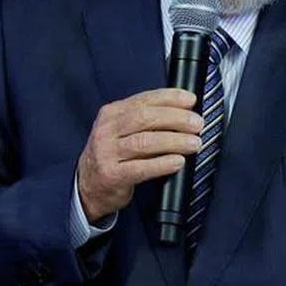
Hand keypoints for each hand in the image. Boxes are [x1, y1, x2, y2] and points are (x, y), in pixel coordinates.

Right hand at [76, 88, 203, 220]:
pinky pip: (141, 168)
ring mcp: (107, 153)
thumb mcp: (121, 130)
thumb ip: (145, 119)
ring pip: (145, 142)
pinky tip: (178, 161)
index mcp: (112, 113)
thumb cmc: (113, 156)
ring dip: (174, 141)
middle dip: (176, 118)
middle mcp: (106, 130)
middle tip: (197, 123)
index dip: (170, 97)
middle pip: (145, 118)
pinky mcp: (112, 175)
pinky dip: (163, 164)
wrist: (87, 187)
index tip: (191, 100)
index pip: (144, 100)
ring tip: (194, 143)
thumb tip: (184, 111)